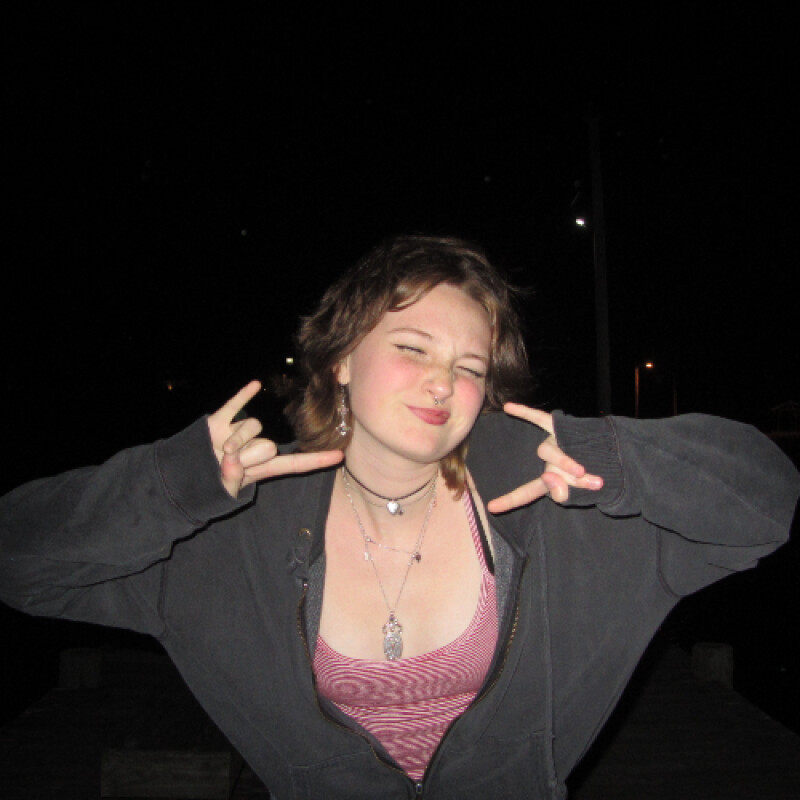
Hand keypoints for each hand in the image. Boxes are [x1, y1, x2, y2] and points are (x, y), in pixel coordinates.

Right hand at [208, 381, 343, 497]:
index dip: (316, 460)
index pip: (294, 463)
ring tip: (220, 450)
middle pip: (268, 445)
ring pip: (253, 426)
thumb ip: (229, 480)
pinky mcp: (221, 422)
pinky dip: (243, 396)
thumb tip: (231, 458)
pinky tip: (255, 385)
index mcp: (262, 468)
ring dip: (236, 438)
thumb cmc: (206, 487)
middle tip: (229, 463)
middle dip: (248, 455)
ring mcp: (239, 433)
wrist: (182, 475)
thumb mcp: (221, 491)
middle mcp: (255, 447)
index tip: (340, 455)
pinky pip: (235, 405)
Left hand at [486, 403, 602, 512]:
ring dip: (567, 462)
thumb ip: (566, 494)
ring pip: (550, 453)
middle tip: (595, 483)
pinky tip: (508, 407)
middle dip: (573, 480)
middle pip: (549, 471)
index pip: (527, 492)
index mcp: (551, 479)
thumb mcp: (585, 494)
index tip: (491, 507)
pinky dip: (525, 413)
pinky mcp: (560, 427)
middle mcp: (548, 461)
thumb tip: (548, 479)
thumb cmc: (602, 475)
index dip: (510, 501)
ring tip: (584, 470)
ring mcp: (552, 443)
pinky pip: (540, 419)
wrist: (622, 456)